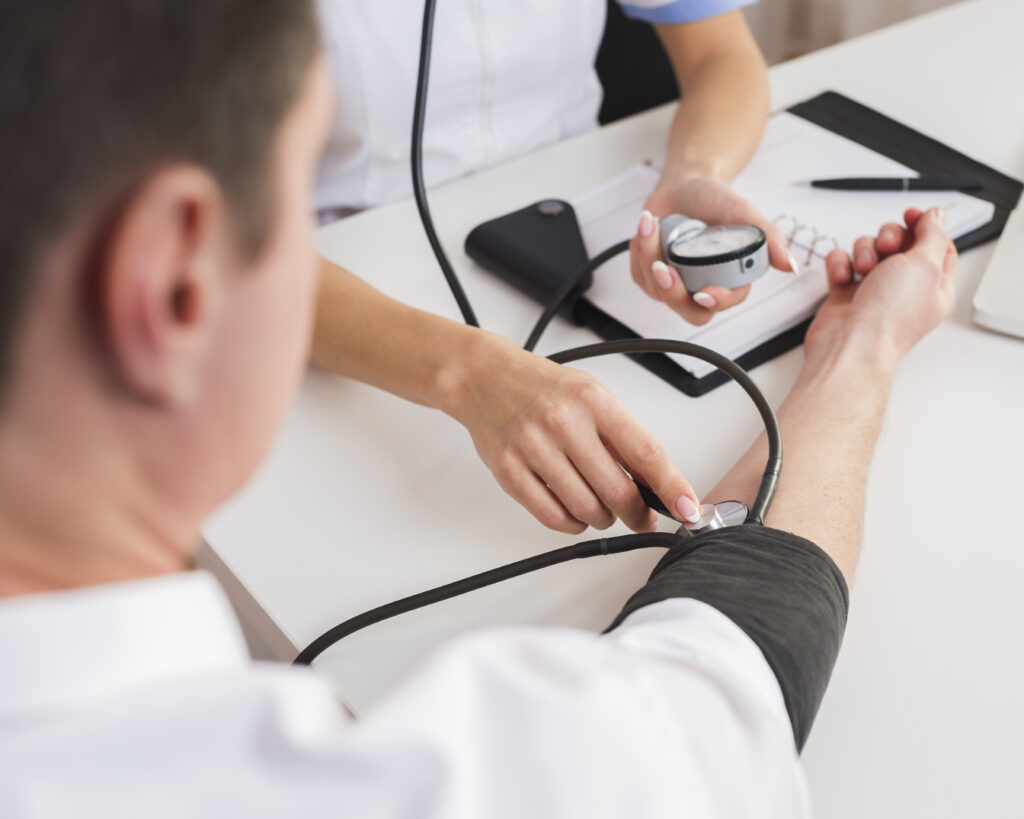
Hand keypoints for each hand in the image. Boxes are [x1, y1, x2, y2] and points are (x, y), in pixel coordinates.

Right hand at [443, 334, 700, 533]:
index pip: (645, 453)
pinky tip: (574, 512)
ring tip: (599, 507)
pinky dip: (571, 523)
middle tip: (640, 516)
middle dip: (635, 514)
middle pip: (617, 492)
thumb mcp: (592, 396)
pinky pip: (552, 517)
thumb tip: (656, 484)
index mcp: (594, 401)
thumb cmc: (544, 389)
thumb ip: (622, 438)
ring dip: (601, 519)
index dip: (672, 487)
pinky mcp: (509, 470)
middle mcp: (564, 423)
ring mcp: (533, 447)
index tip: (688, 508)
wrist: (485, 377)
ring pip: (585, 510)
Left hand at [630, 174, 795, 324]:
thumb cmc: (716, 199)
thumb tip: (790, 265)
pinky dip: (639, 250)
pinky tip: (646, 227)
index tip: (704, 292)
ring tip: (651, 224)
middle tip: (663, 268)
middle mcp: (700, 284)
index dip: (715, 302)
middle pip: (687, 310)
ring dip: (649, 258)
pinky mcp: (649, 274)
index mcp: (727, 278)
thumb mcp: (745, 213)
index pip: (723, 303)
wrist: (686, 184)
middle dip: (672, 292)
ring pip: (658, 291)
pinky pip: (640, 275)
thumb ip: (768, 238)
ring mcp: (674, 282)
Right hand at [806, 207, 957, 370]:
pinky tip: (843, 277)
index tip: (911, 215)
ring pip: (869, 250)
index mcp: (934, 285)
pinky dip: (840, 265)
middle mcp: (905, 288)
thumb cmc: (889, 318)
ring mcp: (874, 290)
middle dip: (889, 237)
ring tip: (863, 269)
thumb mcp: (925, 265)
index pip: (937, 246)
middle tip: (887, 247)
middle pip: (900, 243)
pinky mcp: (846, 294)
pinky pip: (842, 263)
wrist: (850, 346)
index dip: (925, 226)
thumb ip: (932, 235)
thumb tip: (935, 217)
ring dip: (864, 251)